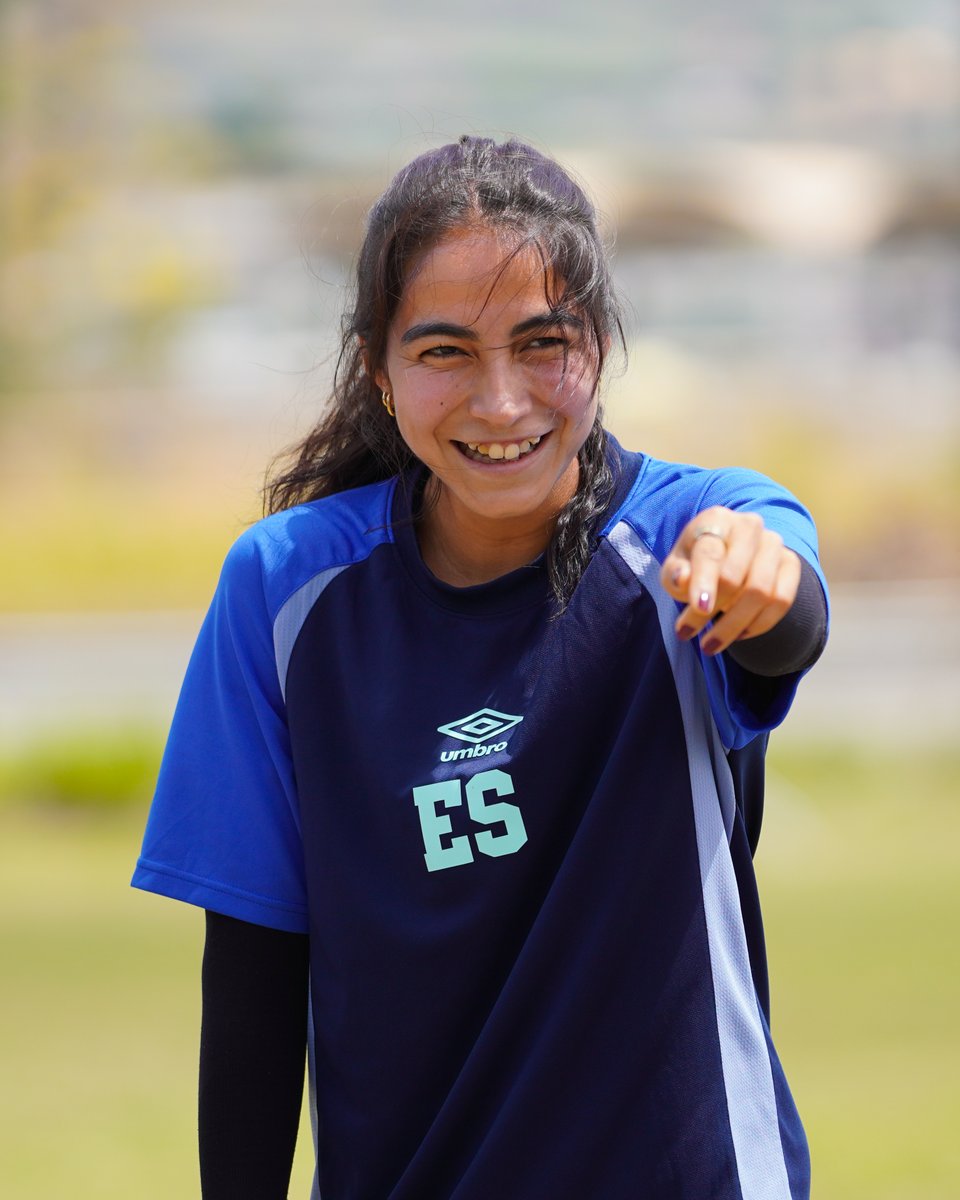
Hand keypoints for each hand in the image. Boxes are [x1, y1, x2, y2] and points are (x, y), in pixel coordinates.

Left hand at [659, 506, 801, 655]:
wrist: (727, 556)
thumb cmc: (694, 564)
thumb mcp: (676, 568)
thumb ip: (674, 574)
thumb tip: (682, 579)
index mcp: (716, 520)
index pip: (710, 553)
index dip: (704, 583)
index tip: (699, 610)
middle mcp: (749, 526)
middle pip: (736, 576)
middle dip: (715, 610)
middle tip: (692, 635)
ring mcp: (774, 544)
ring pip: (762, 592)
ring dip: (735, 625)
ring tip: (711, 645)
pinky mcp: (790, 563)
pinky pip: (782, 601)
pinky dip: (760, 624)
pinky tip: (739, 635)